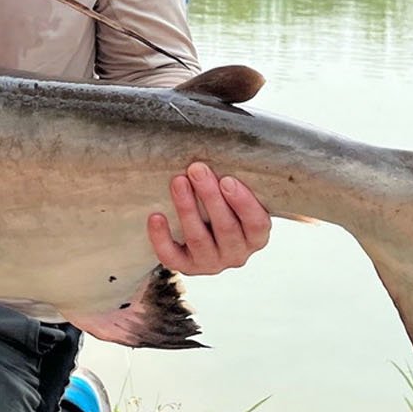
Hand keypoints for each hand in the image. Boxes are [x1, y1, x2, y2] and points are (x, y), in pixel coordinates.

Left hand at [147, 161, 270, 274]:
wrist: (199, 234)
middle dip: (210, 197)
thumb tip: (220, 145)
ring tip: (178, 182)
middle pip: (226, 228)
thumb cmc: (222, 204)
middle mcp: (236, 253)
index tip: (227, 180)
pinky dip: (161, 237)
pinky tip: (156, 216)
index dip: (243, 203)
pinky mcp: (186, 267)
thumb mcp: (234, 196)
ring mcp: (211, 263)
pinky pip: (172, 256)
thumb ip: (232, 181)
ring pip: (199, 239)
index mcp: (255, 236)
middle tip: (197, 170)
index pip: (256, 224)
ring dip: (187, 209)